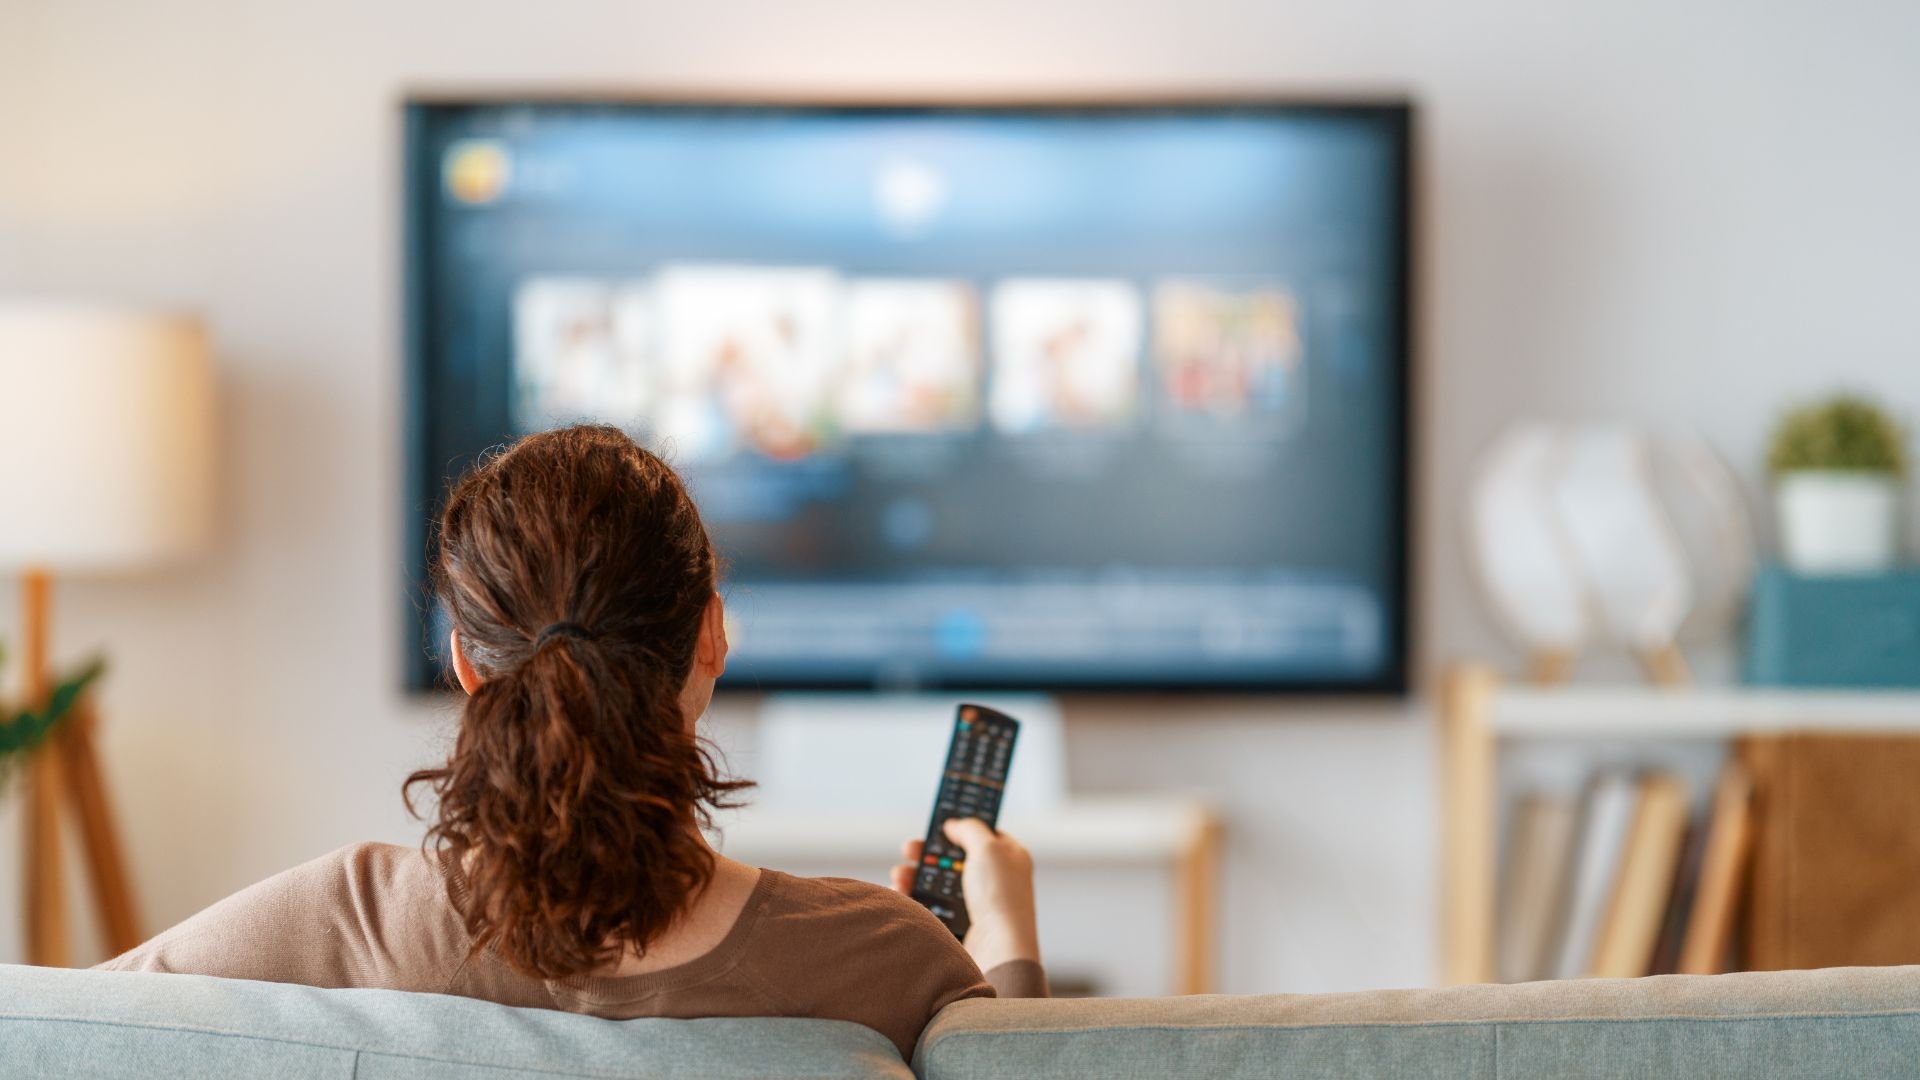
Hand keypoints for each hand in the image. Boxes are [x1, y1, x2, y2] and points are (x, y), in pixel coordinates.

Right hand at [890, 818, 1039, 971]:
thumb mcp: (988, 848)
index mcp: (1010, 858)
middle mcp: (996, 880)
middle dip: (929, 854)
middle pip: (956, 859)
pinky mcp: (963, 926)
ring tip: (899, 875)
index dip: (961, 829)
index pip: (985, 836)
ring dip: (917, 876)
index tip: (939, 826)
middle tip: (908, 849)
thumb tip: (955, 824)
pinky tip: (902, 894)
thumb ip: (970, 829)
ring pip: (941, 884)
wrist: (999, 950)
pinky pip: (935, 907)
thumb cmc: (1000, 897)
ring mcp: (979, 904)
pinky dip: (917, 899)